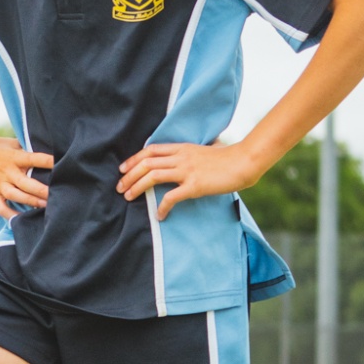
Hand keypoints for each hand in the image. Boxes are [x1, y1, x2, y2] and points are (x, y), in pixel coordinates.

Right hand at [0, 123, 54, 220]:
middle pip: (30, 183)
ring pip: (19, 196)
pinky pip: (2, 208)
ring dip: (33, 203)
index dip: (51, 162)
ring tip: (47, 208)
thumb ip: (25, 149)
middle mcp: (8, 171)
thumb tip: (45, 151)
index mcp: (15, 157)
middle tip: (61, 196)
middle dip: (45, 191)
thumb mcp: (8, 144)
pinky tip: (22, 221)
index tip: (65, 166)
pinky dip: (11, 215)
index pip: (37, 159)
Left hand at [117, 140, 256, 220]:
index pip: (150, 150)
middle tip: (120, 188)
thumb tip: (184, 159)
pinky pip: (171, 197)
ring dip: (137, 187)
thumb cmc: (228, 158)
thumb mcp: (204, 150)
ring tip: (128, 197)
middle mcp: (181, 157)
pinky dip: (162, 207)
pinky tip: (159, 215)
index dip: (133, 159)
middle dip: (129, 175)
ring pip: (153, 176)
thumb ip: (191, 154)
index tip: (122, 169)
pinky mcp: (195, 185)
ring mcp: (187, 170)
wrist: (244, 162)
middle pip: (147, 163)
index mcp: (182, 148)